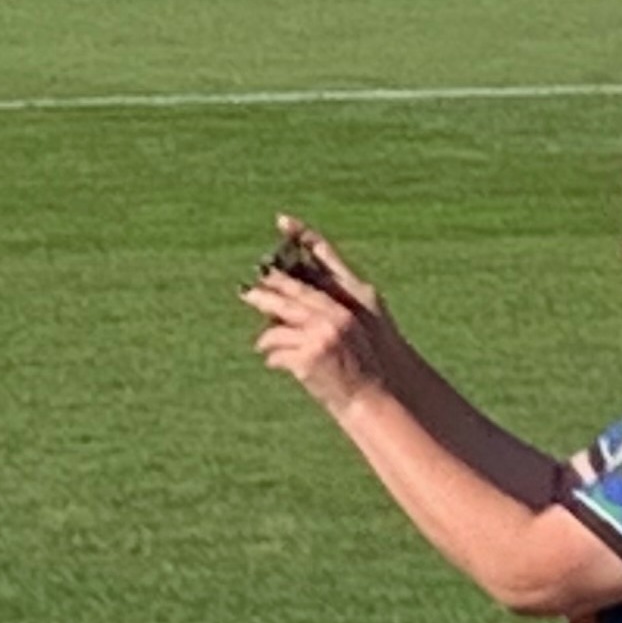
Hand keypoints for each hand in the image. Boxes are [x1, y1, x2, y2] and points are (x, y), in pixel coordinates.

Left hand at [244, 216, 394, 411]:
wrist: (375, 398)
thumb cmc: (363, 365)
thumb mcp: (356, 329)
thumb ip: (326, 310)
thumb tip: (284, 304)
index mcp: (353, 303)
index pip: (322, 268)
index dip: (304, 239)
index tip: (283, 224)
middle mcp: (337, 316)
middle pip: (291, 294)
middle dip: (266, 292)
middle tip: (246, 293)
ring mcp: (322, 335)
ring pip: (277, 327)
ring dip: (267, 338)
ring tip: (263, 345)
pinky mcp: (309, 357)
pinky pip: (276, 353)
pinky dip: (273, 359)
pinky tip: (275, 364)